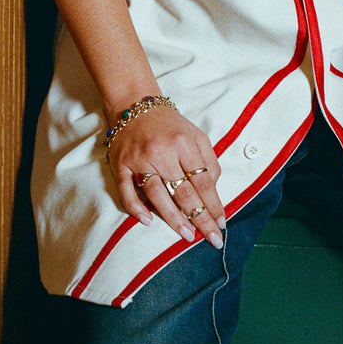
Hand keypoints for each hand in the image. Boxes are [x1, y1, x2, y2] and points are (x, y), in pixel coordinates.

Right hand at [107, 105, 224, 248]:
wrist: (136, 105)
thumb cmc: (170, 125)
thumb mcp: (196, 135)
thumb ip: (208, 161)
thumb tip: (213, 191)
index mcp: (184, 143)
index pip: (202, 180)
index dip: (213, 204)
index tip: (221, 223)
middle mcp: (162, 152)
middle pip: (183, 191)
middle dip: (199, 218)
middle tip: (211, 238)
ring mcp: (139, 159)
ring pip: (157, 195)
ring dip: (173, 218)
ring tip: (187, 235)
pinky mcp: (121, 164)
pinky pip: (127, 191)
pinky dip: (136, 208)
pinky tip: (148, 221)